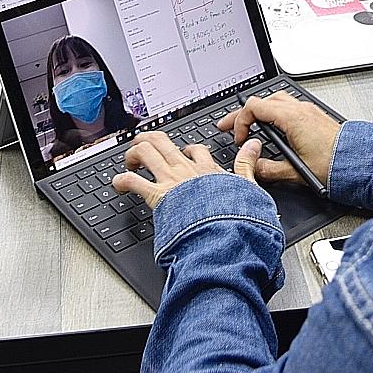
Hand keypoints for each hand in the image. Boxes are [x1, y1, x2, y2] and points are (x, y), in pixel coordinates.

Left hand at [112, 131, 262, 209]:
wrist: (222, 231)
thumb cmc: (233, 215)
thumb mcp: (248, 186)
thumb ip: (247, 164)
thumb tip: (254, 146)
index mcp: (206, 170)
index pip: (194, 150)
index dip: (185, 150)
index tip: (181, 154)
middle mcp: (185, 170)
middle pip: (163, 142)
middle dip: (149, 140)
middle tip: (143, 147)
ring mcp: (170, 181)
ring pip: (146, 152)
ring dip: (133, 153)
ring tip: (130, 160)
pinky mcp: (157, 195)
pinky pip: (133, 181)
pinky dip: (121, 180)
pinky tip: (117, 183)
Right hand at [219, 92, 340, 189]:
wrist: (360, 162)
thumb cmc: (335, 164)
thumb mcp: (295, 172)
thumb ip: (269, 170)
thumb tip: (252, 167)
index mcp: (292, 118)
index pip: (254, 107)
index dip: (240, 122)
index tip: (239, 138)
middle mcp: (299, 109)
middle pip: (262, 101)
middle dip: (244, 114)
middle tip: (230, 126)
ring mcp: (308, 111)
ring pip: (276, 100)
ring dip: (260, 111)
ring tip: (251, 124)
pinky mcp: (315, 117)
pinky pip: (289, 106)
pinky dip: (274, 113)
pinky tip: (274, 127)